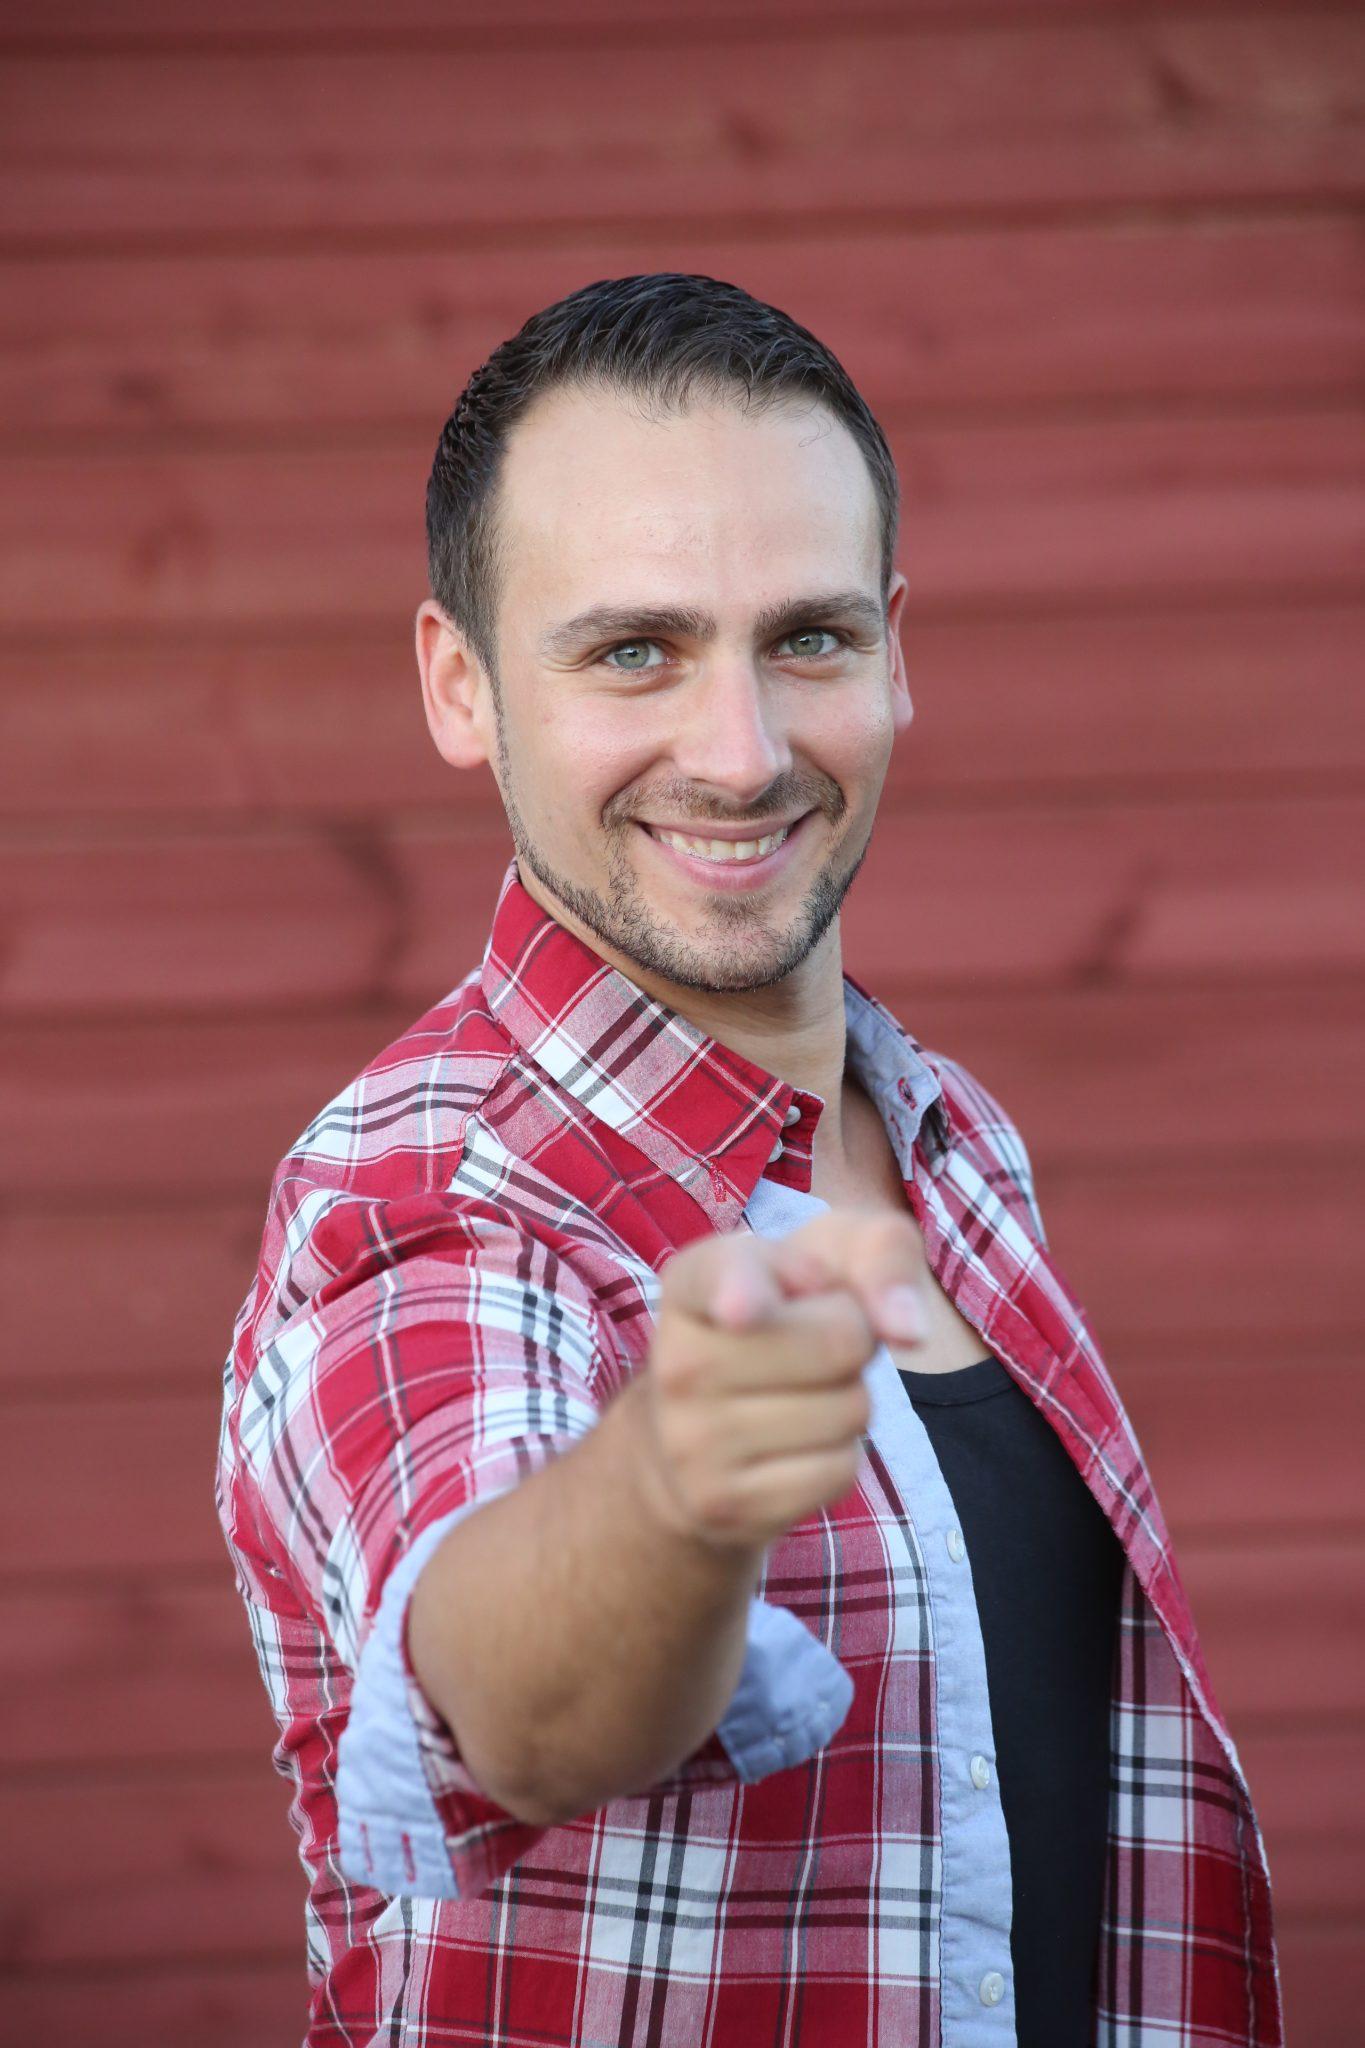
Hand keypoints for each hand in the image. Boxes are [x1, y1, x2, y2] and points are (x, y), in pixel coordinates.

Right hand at [631, 1206, 929, 1551]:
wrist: (695, 1438)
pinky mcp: (721, 1503)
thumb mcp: (827, 1258)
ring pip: (848, 1411)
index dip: (740, 1290)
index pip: (724, 1277)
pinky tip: (793, 1445)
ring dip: (849, 1400)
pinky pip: (838, 1471)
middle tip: (812, 1346)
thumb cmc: (785, 1322)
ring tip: (799, 1393)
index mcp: (693, 1280)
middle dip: (855, 1341)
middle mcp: (677, 1359)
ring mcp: (691, 1439)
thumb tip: (909, 1331)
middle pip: (840, 1341)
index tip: (744, 1309)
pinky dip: (838, 1455)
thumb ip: (879, 1254)